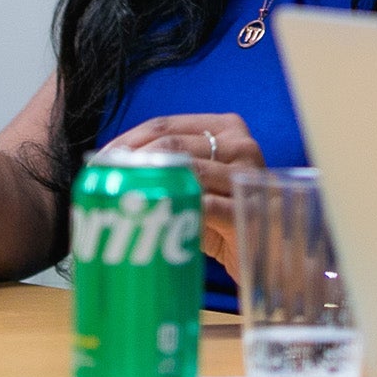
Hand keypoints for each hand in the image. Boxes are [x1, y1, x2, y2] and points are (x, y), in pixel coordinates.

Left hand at [102, 113, 264, 279]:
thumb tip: (114, 173)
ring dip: (148, 186)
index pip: (164, 125)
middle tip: (105, 183)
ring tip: (121, 202)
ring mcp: (248, 174)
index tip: (100, 161)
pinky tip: (153, 220)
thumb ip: (170, 171)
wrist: (276, 251)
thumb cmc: (231, 215)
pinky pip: (205, 206)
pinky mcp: (250, 209)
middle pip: (171, 144)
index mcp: (226, 128)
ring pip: (186, 171)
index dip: (127, 140)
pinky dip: (176, 210)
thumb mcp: (201, 184)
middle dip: (131, 162)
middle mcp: (240, 144)